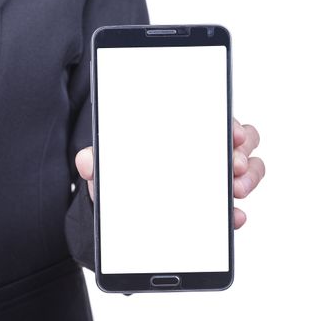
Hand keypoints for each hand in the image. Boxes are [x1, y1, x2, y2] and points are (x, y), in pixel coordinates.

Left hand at [75, 118, 264, 229]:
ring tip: (235, 190)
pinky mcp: (217, 205)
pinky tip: (233, 217)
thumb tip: (85, 161)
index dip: (228, 122)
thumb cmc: (121, 179)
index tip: (232, 133)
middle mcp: (205, 149)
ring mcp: (214, 177)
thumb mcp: (107, 168)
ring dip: (247, 178)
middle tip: (231, 164)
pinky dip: (237, 211)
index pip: (213, 116)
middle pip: (241, 140)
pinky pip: (236, 205)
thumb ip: (96, 162)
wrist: (123, 214)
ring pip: (247, 168)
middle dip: (241, 150)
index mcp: (181, 131)